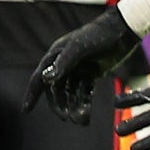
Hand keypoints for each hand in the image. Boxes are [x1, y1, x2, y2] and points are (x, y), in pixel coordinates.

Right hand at [28, 6, 143, 122]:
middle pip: (55, 90)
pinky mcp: (91, 72)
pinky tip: (88, 113)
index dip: (32, 94)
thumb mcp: (79, 47)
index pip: (39, 78)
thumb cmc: (98, 34)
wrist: (123, 30)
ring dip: (74, 106)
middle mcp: (64, 63)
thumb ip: (63, 63)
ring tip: (81, 120)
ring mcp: (78, 69)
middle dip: (60, 105)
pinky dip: (85, 102)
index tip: (26, 110)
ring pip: (70, 93)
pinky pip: (84, 91)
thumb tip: (45, 79)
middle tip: (68, 118)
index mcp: (55, 56)